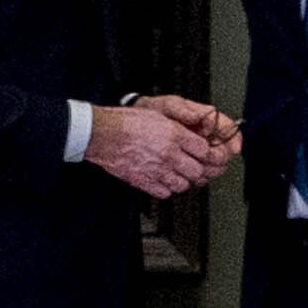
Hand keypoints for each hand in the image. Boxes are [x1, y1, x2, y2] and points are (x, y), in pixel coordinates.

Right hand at [87, 99, 224, 197]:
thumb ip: (177, 128)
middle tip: (191, 165)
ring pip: (183, 184)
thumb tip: (191, 138)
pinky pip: (165, 193)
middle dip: (196, 169)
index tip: (202, 153)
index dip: (205, 153)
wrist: (101, 133)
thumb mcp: (157, 115)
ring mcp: (157, 169)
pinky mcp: (144, 181)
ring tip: (176, 174)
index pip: (204, 150)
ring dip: (181, 180)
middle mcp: (168, 153)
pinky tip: (161, 180)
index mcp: (174, 134)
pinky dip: (165, 188)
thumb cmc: (124, 122)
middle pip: (197, 170)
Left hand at [139, 89, 246, 170]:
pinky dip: (198, 176)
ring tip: (198, 168)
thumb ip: (184, 110)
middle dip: (220, 157)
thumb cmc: (156, 110)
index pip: (229, 129)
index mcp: (205, 119)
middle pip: (225, 151)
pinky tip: (190, 174)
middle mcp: (205, 136)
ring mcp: (198, 150)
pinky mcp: (190, 161)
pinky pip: (201, 173)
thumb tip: (200, 115)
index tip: (234, 148)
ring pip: (215, 165)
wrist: (138, 123)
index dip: (234, 139)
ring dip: (210, 169)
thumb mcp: (169, 106)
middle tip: (210, 159)